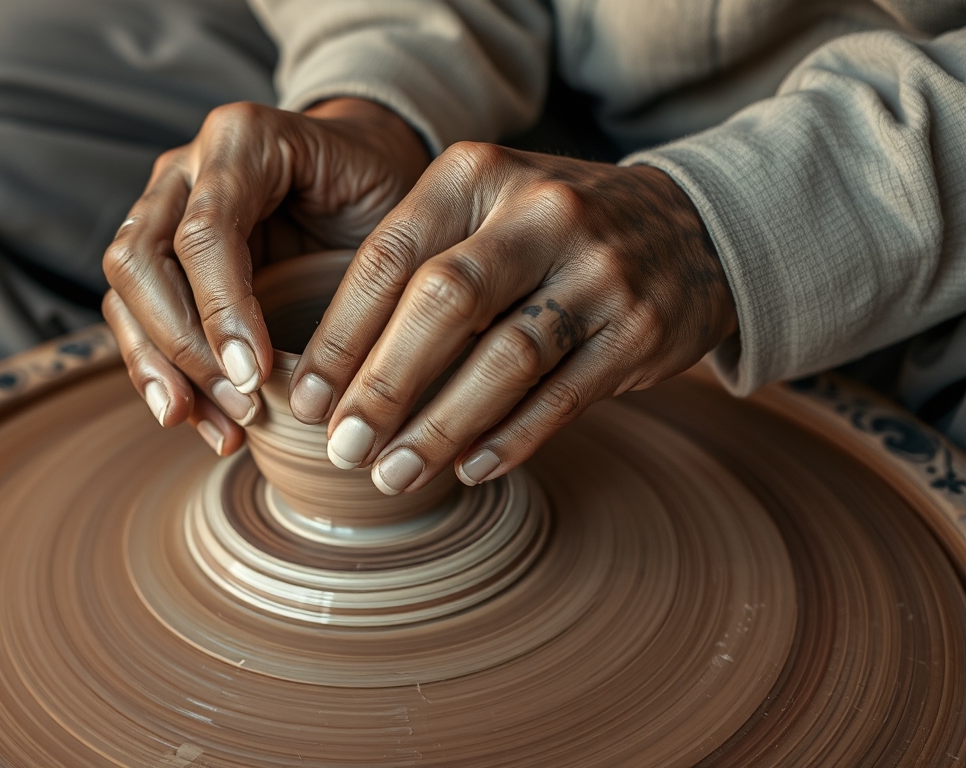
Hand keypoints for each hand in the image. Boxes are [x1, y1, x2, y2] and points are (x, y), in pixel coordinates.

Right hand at [102, 98, 428, 454]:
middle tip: (239, 404)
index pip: (204, 230)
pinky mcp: (157, 257)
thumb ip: (352, 260)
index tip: (252, 374)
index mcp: (241, 140)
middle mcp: (185, 169)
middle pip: (140, 260)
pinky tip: (197, 420)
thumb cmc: (380, 189)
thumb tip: (321, 364)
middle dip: (182, 345)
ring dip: (162, 370)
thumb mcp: (385, 204)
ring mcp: (161, 210)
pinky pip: (136, 320)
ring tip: (219, 428)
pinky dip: (162, 376)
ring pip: (125, 293)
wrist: (366, 172)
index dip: (220, 308)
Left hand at [288, 143, 737, 492]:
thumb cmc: (547, 232)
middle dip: (383, 384)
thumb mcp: (481, 212)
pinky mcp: (640, 328)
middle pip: (444, 303)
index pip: (389, 258)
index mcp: (477, 175)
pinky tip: (467, 469)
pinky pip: (563, 396)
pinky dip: (509, 438)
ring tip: (392, 475)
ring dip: (440, 427)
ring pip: (505, 358)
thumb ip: (415, 268)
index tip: (306, 400)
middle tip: (343, 447)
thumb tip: (329, 378)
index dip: (339, 336)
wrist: (692, 224)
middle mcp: (540, 212)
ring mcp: (598, 270)